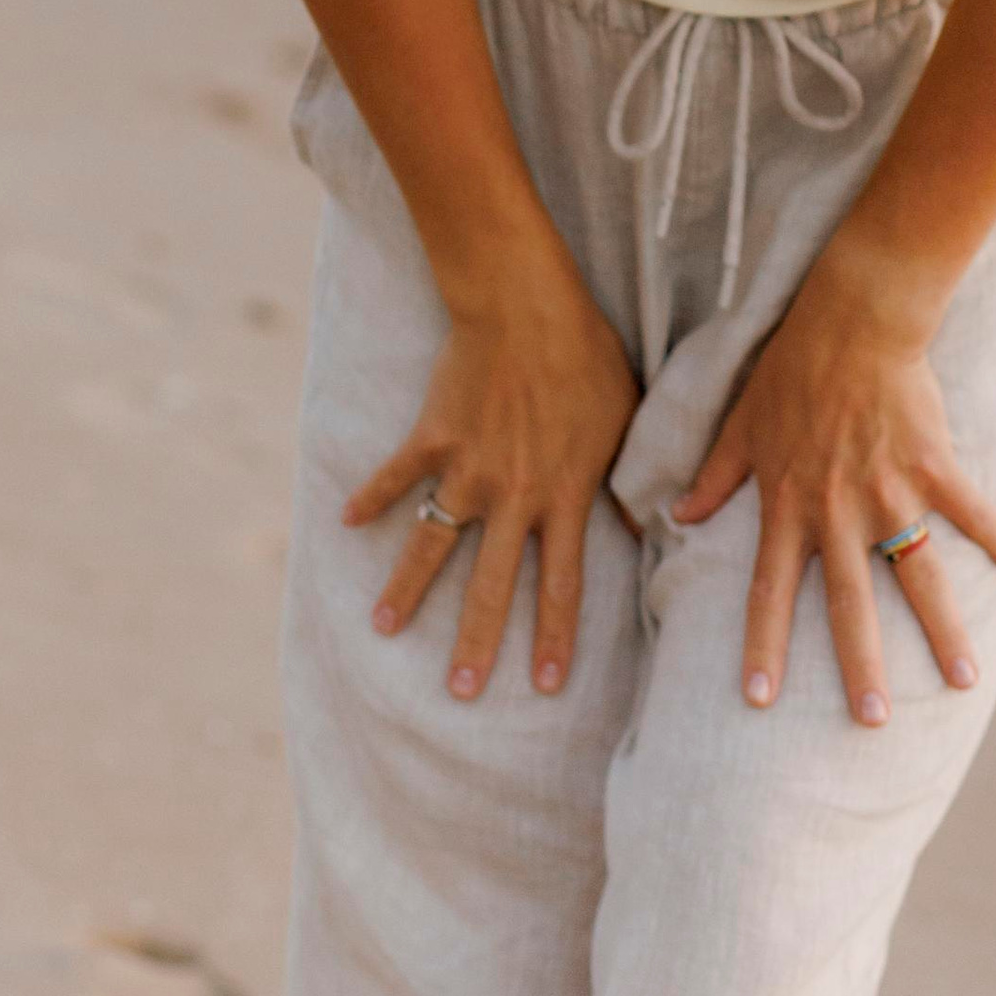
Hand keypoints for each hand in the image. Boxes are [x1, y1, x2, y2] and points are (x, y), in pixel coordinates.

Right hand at [344, 257, 638, 701]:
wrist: (527, 303)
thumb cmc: (587, 355)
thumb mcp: (625, 419)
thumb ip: (629, 478)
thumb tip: (650, 525)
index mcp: (564, 494)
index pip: (562, 584)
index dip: (555, 638)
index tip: (545, 686)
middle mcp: (513, 494)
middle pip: (491, 584)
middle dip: (476, 642)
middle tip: (462, 691)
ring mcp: (467, 467)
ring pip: (432, 543)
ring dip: (407, 589)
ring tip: (384, 628)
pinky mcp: (433, 436)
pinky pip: (396, 475)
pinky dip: (371, 496)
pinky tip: (346, 521)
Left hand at [671, 266, 995, 725]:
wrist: (849, 318)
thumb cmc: (790, 369)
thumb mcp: (740, 425)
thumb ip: (713, 478)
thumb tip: (674, 516)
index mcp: (787, 504)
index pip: (767, 588)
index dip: (762, 644)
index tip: (758, 700)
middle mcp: (836, 510)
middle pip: (847, 600)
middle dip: (859, 665)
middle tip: (871, 722)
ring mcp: (888, 490)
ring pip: (916, 573)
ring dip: (940, 630)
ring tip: (962, 682)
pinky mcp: (932, 465)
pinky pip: (971, 512)